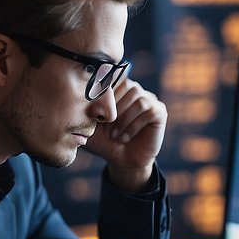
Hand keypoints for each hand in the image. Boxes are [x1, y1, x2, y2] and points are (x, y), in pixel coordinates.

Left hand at [84, 76, 166, 191]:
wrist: (121, 160)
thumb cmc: (103, 140)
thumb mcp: (88, 124)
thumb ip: (84, 107)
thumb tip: (78, 88)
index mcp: (119, 88)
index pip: (115, 77)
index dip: (105, 96)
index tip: (95, 115)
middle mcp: (135, 90)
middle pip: (128, 85)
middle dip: (114, 109)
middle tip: (105, 129)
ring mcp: (149, 99)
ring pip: (138, 99)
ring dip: (123, 119)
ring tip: (113, 135)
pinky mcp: (159, 111)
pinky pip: (148, 111)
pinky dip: (133, 126)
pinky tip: (124, 138)